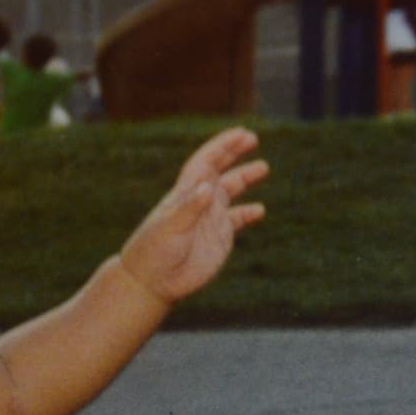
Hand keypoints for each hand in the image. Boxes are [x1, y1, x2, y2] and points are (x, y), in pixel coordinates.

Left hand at [119, 127, 266, 306]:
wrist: (152, 281)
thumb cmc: (154, 250)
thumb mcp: (171, 226)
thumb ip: (190, 207)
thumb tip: (207, 187)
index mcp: (185, 193)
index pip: (206, 162)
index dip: (222, 146)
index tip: (240, 133)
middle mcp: (199, 201)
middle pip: (219, 170)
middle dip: (234, 153)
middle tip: (252, 138)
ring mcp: (209, 219)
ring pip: (230, 191)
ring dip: (245, 178)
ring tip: (263, 167)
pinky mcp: (218, 238)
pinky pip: (237, 220)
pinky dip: (249, 213)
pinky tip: (260, 210)